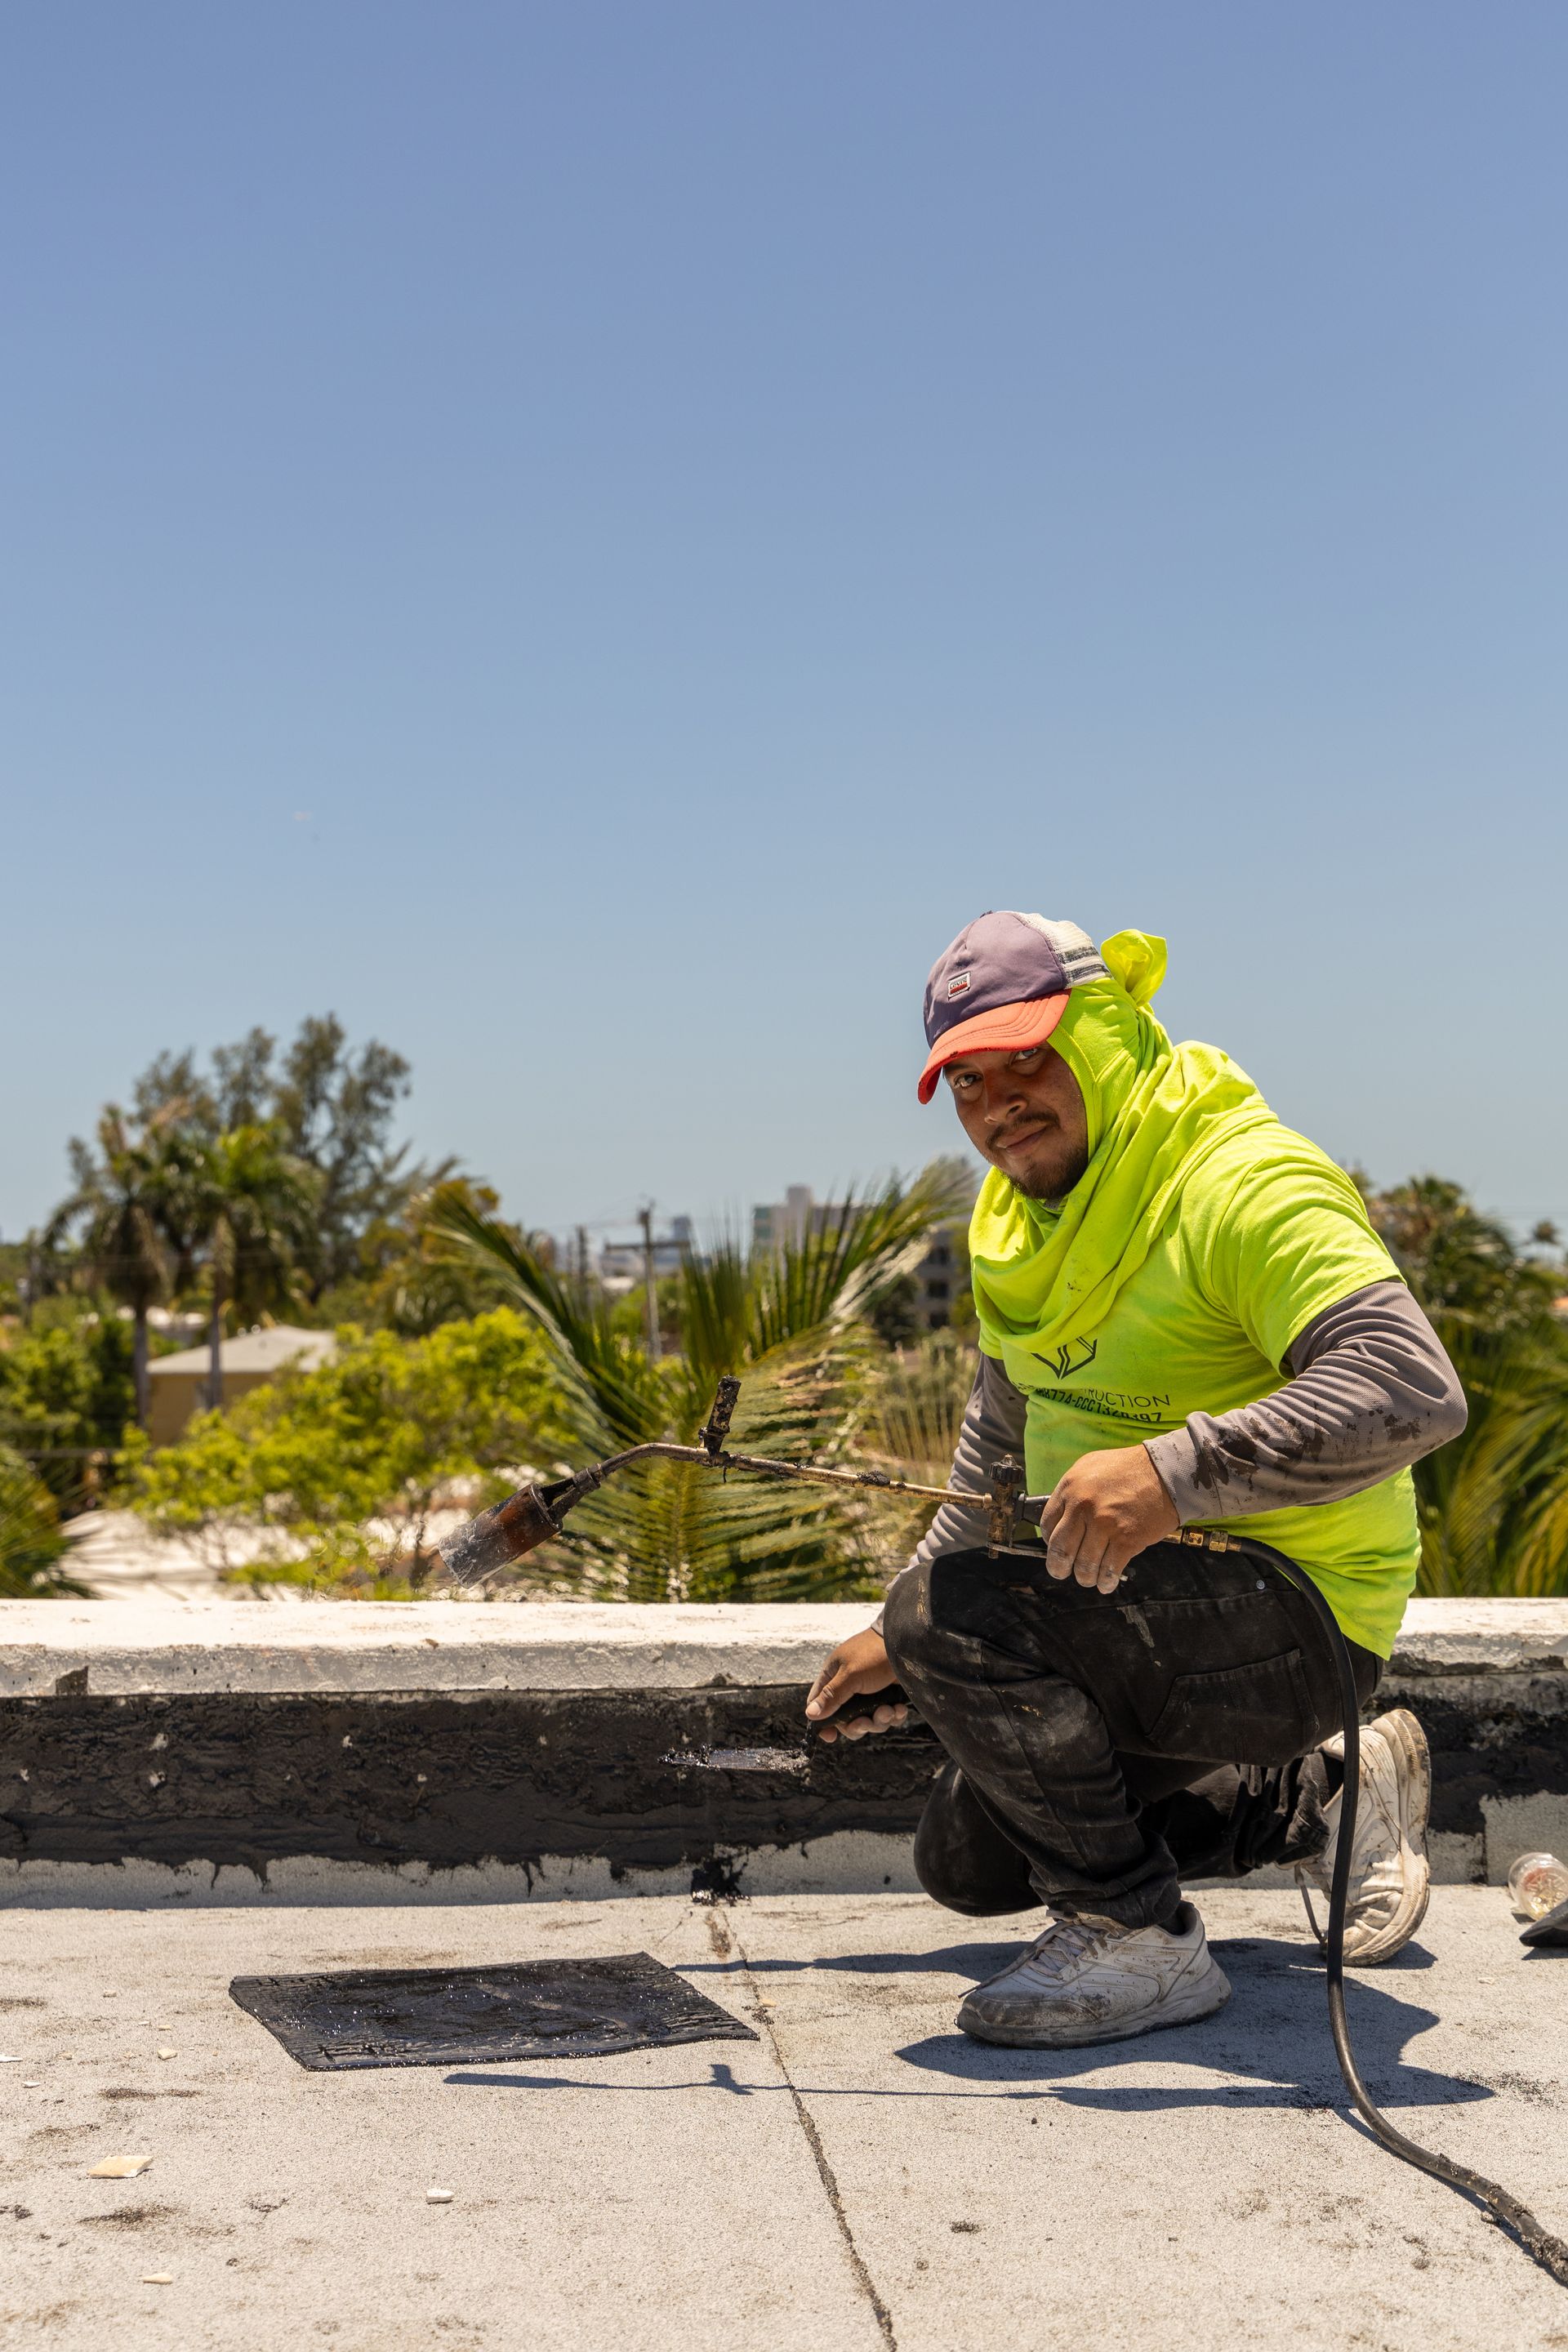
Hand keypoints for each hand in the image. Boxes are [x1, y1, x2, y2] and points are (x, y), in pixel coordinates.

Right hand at [804, 1627, 907, 1743]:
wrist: (907, 1644)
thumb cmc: (874, 1654)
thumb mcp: (850, 1675)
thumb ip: (831, 1696)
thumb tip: (809, 1715)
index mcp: (833, 1677)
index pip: (819, 1704)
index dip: (823, 1722)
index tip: (831, 1736)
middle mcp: (849, 1687)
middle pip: (845, 1720)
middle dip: (858, 1725)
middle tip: (867, 1722)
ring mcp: (869, 1694)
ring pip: (868, 1722)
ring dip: (879, 1721)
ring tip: (889, 1710)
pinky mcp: (888, 1697)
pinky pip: (887, 1717)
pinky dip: (894, 1717)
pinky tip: (899, 1708)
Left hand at [1037, 1444, 1178, 1594]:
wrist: (1166, 1472)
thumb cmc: (1129, 1468)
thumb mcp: (1089, 1467)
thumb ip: (1072, 1491)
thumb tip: (1060, 1517)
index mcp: (1071, 1488)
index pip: (1047, 1524)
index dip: (1049, 1541)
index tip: (1055, 1548)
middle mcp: (1083, 1507)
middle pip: (1060, 1550)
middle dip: (1058, 1567)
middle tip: (1061, 1572)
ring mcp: (1105, 1525)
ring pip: (1084, 1565)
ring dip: (1084, 1577)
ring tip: (1087, 1578)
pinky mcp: (1127, 1540)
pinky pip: (1109, 1570)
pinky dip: (1106, 1582)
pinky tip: (1106, 1583)